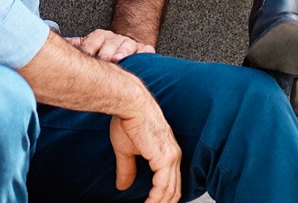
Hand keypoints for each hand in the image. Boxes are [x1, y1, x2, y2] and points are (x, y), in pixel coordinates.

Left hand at [67, 29, 153, 61]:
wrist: (127, 42)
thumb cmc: (104, 49)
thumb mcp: (88, 46)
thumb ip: (74, 45)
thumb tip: (53, 40)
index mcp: (100, 37)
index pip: (93, 40)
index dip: (88, 48)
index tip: (84, 55)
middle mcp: (115, 39)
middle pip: (110, 43)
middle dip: (104, 52)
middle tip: (100, 60)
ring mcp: (129, 44)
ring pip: (126, 45)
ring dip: (122, 52)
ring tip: (117, 59)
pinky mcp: (144, 49)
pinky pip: (146, 50)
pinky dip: (143, 54)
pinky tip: (139, 59)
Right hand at [109, 87, 181, 202]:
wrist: (131, 105)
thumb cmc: (129, 120)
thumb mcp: (127, 150)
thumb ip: (128, 169)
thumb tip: (123, 186)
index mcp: (168, 153)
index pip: (170, 183)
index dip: (161, 198)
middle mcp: (174, 156)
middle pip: (174, 191)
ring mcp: (171, 157)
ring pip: (170, 192)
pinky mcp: (165, 159)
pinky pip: (163, 187)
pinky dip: (156, 200)